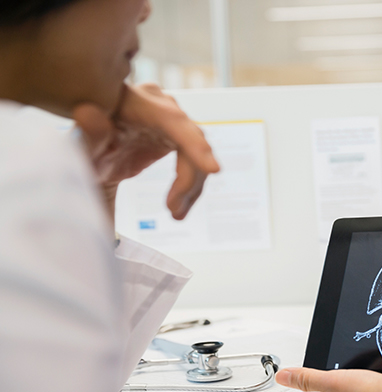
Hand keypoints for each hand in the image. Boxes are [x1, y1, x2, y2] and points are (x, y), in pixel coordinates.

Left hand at [72, 83, 219, 225]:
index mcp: (138, 102)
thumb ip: (87, 133)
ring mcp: (171, 119)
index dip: (195, 145)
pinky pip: (193, 158)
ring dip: (191, 186)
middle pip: (191, 141)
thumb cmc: (83, 143)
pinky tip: (177, 205)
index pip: (174, 121)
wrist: (88, 145)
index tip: (214, 171)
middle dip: (188, 180)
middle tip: (174, 212)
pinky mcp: (176, 134)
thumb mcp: (81, 146)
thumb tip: (87, 112)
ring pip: (197, 153)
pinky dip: (188, 184)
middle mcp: (161, 105)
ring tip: (176, 214)